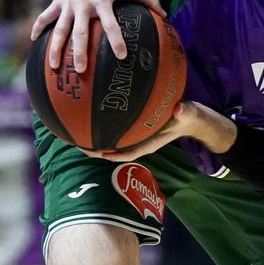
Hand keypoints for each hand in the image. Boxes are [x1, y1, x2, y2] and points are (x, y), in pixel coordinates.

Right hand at [31, 0, 164, 72]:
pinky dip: (38, 28)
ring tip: (54, 66)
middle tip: (80, 71)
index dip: (116, 39)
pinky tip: (34, 41)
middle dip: (79, 52)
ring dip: (55, 48)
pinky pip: (45, 17)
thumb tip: (166, 14)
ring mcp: (68, 4)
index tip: (121, 56)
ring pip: (59, 29)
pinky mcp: (57, 1)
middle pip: (80, 32)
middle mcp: (83, 4)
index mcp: (102, 1)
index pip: (111, 24)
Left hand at [87, 101, 234, 161]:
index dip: (113, 155)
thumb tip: (180, 110)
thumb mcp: (189, 114)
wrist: (190, 117)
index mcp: (150, 142)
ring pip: (111, 138)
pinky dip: (102, 121)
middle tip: (76, 143)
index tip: (98, 153)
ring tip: (73, 131)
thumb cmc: (187, 117)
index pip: (129, 153)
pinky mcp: (134, 125)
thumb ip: (185, 113)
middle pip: (114, 148)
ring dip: (94, 136)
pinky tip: (89, 109)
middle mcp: (139, 140)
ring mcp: (135, 134)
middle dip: (95, 148)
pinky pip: (114, 126)